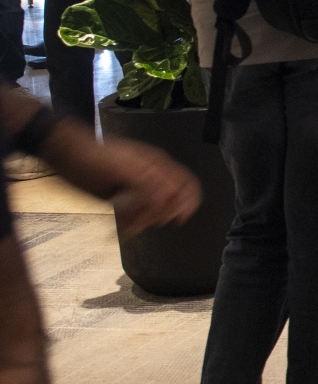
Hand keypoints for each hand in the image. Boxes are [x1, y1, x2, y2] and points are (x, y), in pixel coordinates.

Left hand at [33, 118, 200, 238]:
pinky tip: (117, 230)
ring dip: (139, 222)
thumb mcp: (122, 168)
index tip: (177, 219)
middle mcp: (151, 176)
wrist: (63, 153)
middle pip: (169, 202)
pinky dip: (127, 224)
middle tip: (138, 221)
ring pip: (150, 212)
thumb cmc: (91, 157)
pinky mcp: (121, 198)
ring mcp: (135, 187)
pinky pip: (133, 215)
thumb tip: (170, 197)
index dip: (188, 202)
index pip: (187, 184)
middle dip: (155, 216)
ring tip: (124, 228)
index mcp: (156, 165)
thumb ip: (149, 181)